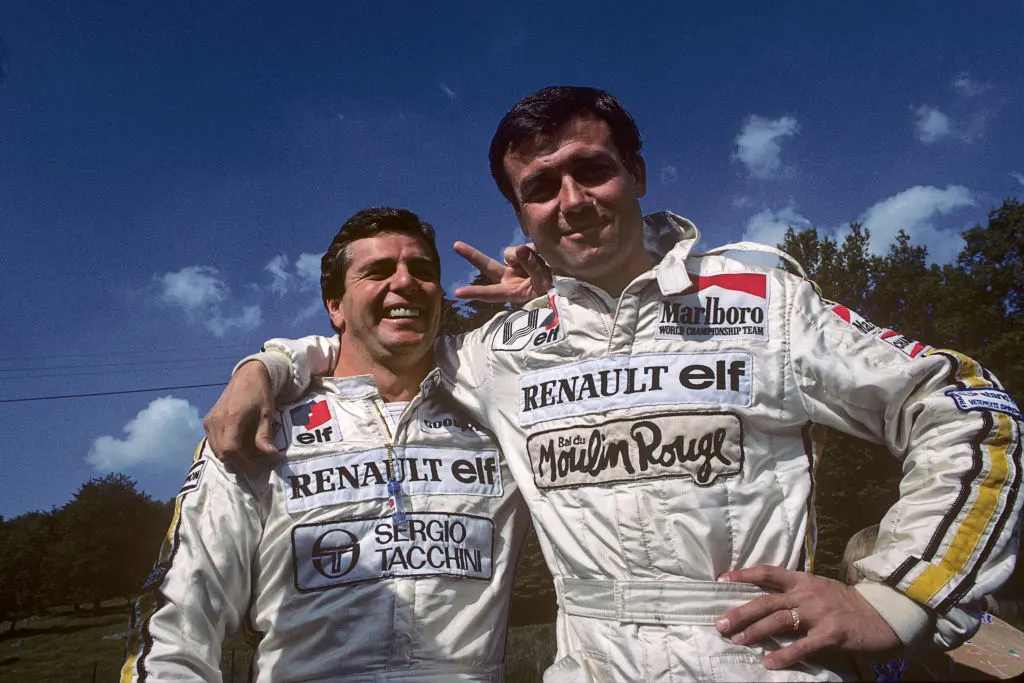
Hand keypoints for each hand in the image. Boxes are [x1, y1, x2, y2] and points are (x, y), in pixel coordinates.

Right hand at [202, 360, 277, 460]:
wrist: (247, 376)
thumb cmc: (260, 393)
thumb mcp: (266, 414)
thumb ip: (264, 436)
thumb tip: (271, 455)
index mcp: (231, 418)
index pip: (230, 450)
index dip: (244, 462)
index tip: (259, 466)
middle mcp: (216, 421)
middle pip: (222, 454)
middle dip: (240, 463)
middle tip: (257, 463)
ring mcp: (209, 421)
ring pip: (217, 450)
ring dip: (233, 457)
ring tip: (250, 455)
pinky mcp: (208, 421)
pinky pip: (214, 443)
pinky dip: (226, 449)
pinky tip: (240, 446)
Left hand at [452, 241, 551, 302]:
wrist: (566, 283)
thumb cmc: (555, 290)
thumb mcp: (544, 283)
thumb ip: (532, 266)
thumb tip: (519, 248)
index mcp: (511, 291)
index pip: (491, 292)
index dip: (475, 293)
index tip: (457, 293)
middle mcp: (509, 278)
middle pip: (487, 265)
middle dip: (472, 255)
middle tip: (456, 245)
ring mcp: (515, 266)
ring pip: (511, 253)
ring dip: (524, 254)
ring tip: (542, 260)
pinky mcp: (523, 255)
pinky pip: (524, 246)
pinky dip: (533, 248)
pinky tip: (543, 253)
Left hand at [715, 566, 899, 669]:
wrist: (884, 614)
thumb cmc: (849, 604)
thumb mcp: (820, 590)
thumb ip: (796, 594)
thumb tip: (767, 603)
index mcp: (803, 581)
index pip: (768, 573)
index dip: (744, 574)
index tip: (722, 579)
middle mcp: (807, 594)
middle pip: (766, 601)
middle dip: (741, 612)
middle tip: (720, 623)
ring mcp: (819, 613)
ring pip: (779, 621)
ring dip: (755, 632)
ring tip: (737, 640)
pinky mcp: (831, 634)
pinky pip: (803, 646)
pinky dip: (785, 655)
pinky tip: (769, 662)